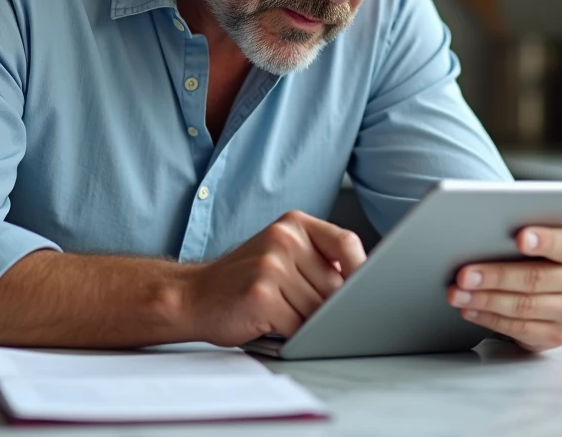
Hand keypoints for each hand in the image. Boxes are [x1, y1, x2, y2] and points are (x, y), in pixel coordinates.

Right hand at [181, 211, 366, 346]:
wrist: (192, 296)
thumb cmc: (243, 280)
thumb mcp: (281, 254)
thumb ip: (319, 260)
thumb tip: (365, 284)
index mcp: (293, 224)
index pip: (346, 243)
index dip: (362, 270)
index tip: (369, 289)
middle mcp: (283, 239)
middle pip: (336, 283)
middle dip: (331, 306)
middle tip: (313, 312)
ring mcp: (271, 266)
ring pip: (319, 309)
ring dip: (309, 323)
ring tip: (286, 316)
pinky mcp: (261, 295)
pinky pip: (299, 326)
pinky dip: (293, 336)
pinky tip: (274, 326)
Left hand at [448, 227, 561, 351]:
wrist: (556, 290)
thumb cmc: (540, 257)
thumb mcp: (540, 239)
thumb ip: (523, 234)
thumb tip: (483, 232)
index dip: (543, 241)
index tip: (520, 238)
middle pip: (536, 278)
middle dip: (495, 276)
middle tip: (465, 275)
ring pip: (523, 306)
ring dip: (485, 300)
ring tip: (459, 294)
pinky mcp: (556, 334)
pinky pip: (519, 328)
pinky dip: (489, 318)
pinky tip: (471, 310)